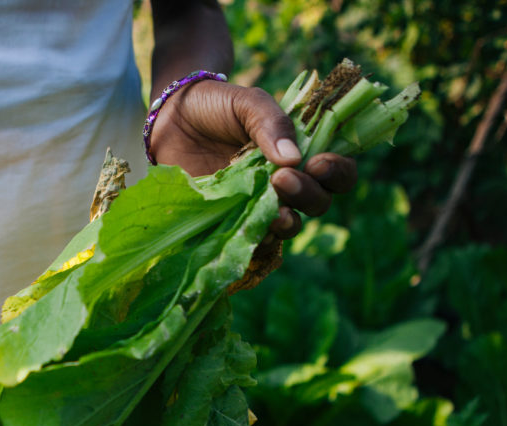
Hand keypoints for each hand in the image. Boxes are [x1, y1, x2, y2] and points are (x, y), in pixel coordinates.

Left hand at [148, 79, 357, 237]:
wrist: (171, 120)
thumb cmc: (215, 106)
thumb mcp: (247, 102)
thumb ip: (271, 122)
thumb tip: (293, 158)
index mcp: (300, 153)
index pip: (336, 172)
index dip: (336, 172)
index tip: (316, 163)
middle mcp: (286, 183)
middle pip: (318, 202)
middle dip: (308, 194)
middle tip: (282, 179)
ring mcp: (259, 204)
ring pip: (289, 226)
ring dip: (286, 222)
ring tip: (273, 208)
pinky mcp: (230, 221)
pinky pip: (253, 241)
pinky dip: (257, 240)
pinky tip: (253, 230)